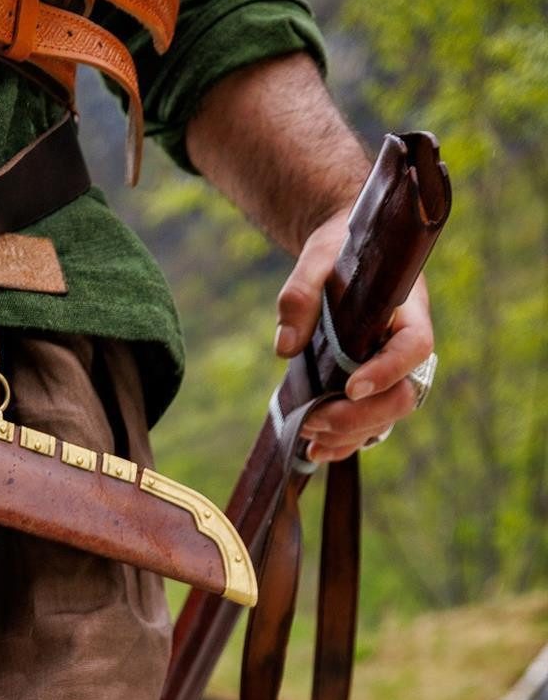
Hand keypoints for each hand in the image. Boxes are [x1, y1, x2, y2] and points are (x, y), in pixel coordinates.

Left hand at [275, 208, 434, 463]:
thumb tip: (285, 347)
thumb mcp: (317, 258)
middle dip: (360, 417)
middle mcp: (406, 346)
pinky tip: (314, 451)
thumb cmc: (337, 249)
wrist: (342, 251)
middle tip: (314, 419)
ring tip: (306, 431)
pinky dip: (343, 444)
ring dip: (347, 434)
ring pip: (386, 419)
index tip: (350, 387)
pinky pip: (368, 427)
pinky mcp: (372, 388)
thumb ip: (301, 294)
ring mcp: (392, 371)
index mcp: (408, 309)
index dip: (387, 372)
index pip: (414, 348)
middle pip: (404, 396)